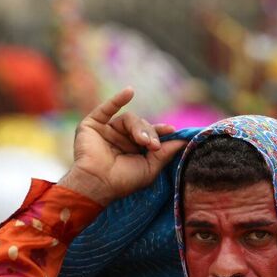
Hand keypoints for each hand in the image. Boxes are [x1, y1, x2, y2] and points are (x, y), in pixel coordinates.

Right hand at [59, 88, 185, 204]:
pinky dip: (117, 99)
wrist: (97, 184)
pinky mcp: (93, 125)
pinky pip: (106, 108)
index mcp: (134, 150)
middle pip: (142, 125)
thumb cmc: (123, 181)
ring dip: (139, 127)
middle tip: (153, 145)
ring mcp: (107, 131)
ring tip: (142, 141)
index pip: (150, 135)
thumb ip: (165, 153)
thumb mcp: (150, 168)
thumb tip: (184, 141)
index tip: (172, 130)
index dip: (161, 131)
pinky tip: (129, 92)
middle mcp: (121, 139)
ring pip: (129, 119)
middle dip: (150, 133)